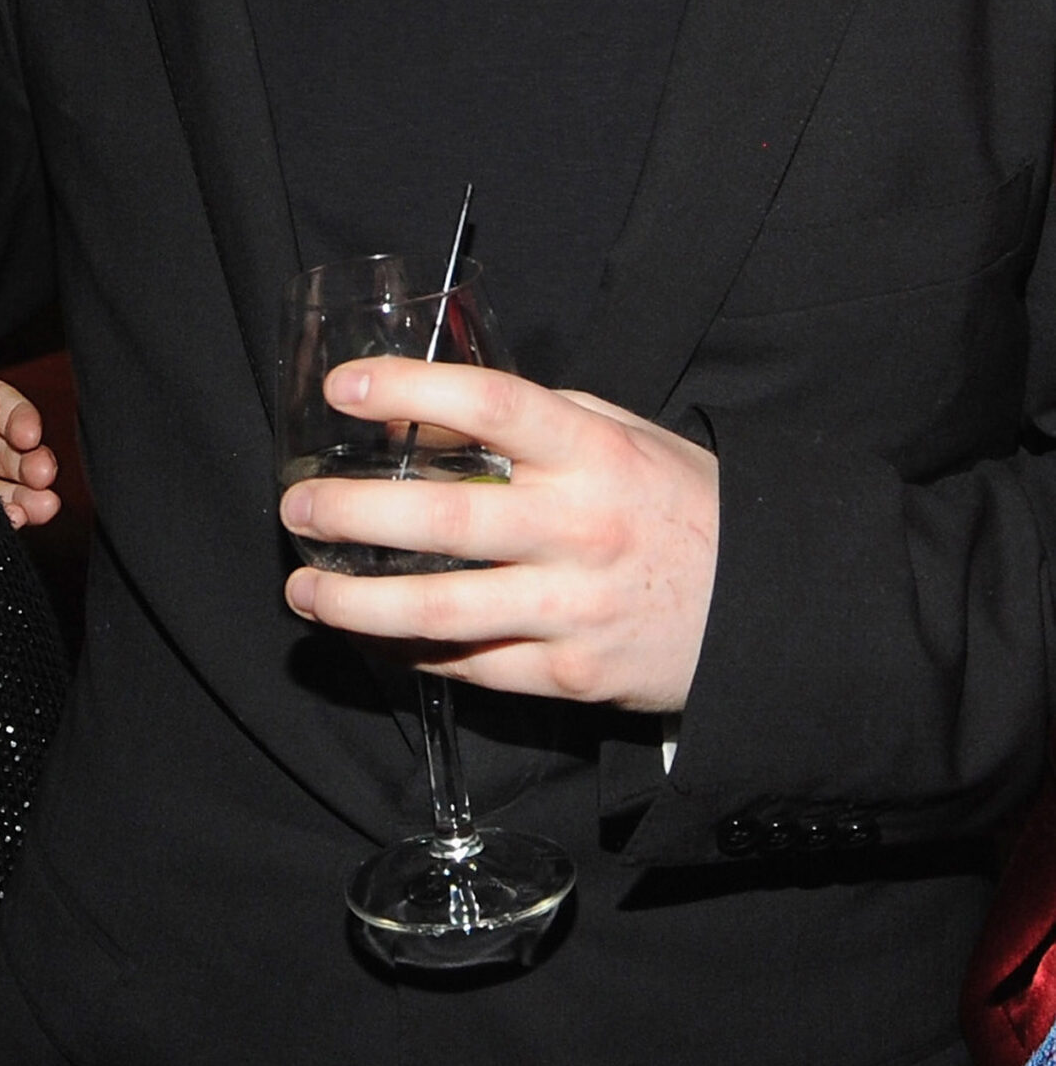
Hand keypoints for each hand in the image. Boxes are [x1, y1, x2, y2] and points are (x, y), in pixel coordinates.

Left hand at [0, 372, 60, 529]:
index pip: (3, 408)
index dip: (21, 419)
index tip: (29, 435)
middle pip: (9, 451)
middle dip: (31, 463)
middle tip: (43, 474)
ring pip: (4, 487)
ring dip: (27, 496)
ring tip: (45, 507)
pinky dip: (3, 516)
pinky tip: (15, 519)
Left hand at [279, 359, 717, 713]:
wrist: (769, 612)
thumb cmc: (683, 508)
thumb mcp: (626, 439)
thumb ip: (542, 424)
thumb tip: (439, 410)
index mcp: (594, 453)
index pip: (493, 406)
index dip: (412, 391)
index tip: (345, 388)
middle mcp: (580, 528)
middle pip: (444, 515)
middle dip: (352, 511)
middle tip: (295, 506)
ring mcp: (574, 608)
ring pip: (442, 610)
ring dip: (358, 601)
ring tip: (305, 588)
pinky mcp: (573, 676)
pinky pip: (473, 667)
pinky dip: (413, 651)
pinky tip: (374, 636)